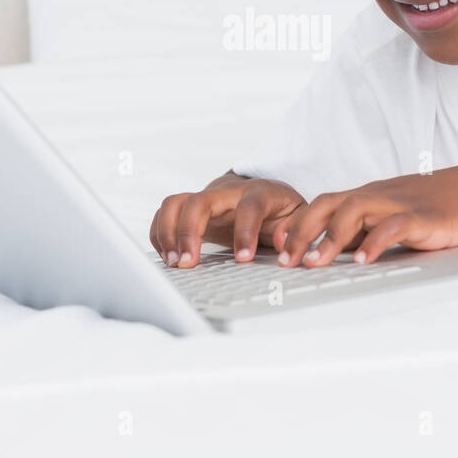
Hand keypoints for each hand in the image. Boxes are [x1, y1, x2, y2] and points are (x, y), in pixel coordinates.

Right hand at [149, 173, 305, 267]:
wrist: (262, 193)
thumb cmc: (279, 209)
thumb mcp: (298, 216)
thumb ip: (295, 229)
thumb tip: (285, 244)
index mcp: (258, 193)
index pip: (250, 207)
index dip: (245, 232)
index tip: (243, 259)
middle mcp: (227, 193)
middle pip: (199, 201)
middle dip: (189, 233)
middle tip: (188, 264)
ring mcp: (205, 199)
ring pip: (175, 203)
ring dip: (168, 233)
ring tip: (173, 263)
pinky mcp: (190, 209)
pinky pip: (165, 214)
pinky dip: (160, 234)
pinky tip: (166, 256)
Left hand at [276, 162, 457, 266]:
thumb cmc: (443, 207)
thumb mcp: (399, 217)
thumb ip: (371, 231)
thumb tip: (341, 255)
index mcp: (370, 197)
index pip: (323, 205)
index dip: (296, 225)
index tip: (275, 249)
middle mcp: (379, 196)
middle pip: (328, 203)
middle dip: (301, 231)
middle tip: (284, 261)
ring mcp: (400, 204)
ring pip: (354, 211)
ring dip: (330, 238)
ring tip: (314, 263)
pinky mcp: (424, 217)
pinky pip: (394, 226)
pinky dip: (375, 242)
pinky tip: (364, 261)